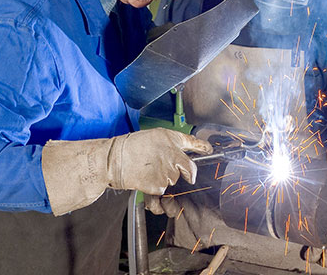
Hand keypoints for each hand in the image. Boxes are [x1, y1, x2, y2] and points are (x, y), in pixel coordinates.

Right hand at [42, 128, 211, 215]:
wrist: (116, 159)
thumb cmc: (134, 145)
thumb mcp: (158, 136)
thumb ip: (178, 142)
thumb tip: (192, 149)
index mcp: (174, 143)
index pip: (195, 147)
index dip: (203, 148)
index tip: (209, 150)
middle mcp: (174, 158)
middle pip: (183, 171)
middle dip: (174, 170)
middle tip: (158, 165)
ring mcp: (167, 174)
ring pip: (172, 181)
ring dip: (162, 179)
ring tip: (148, 170)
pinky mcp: (159, 187)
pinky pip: (161, 191)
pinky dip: (154, 189)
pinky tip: (145, 179)